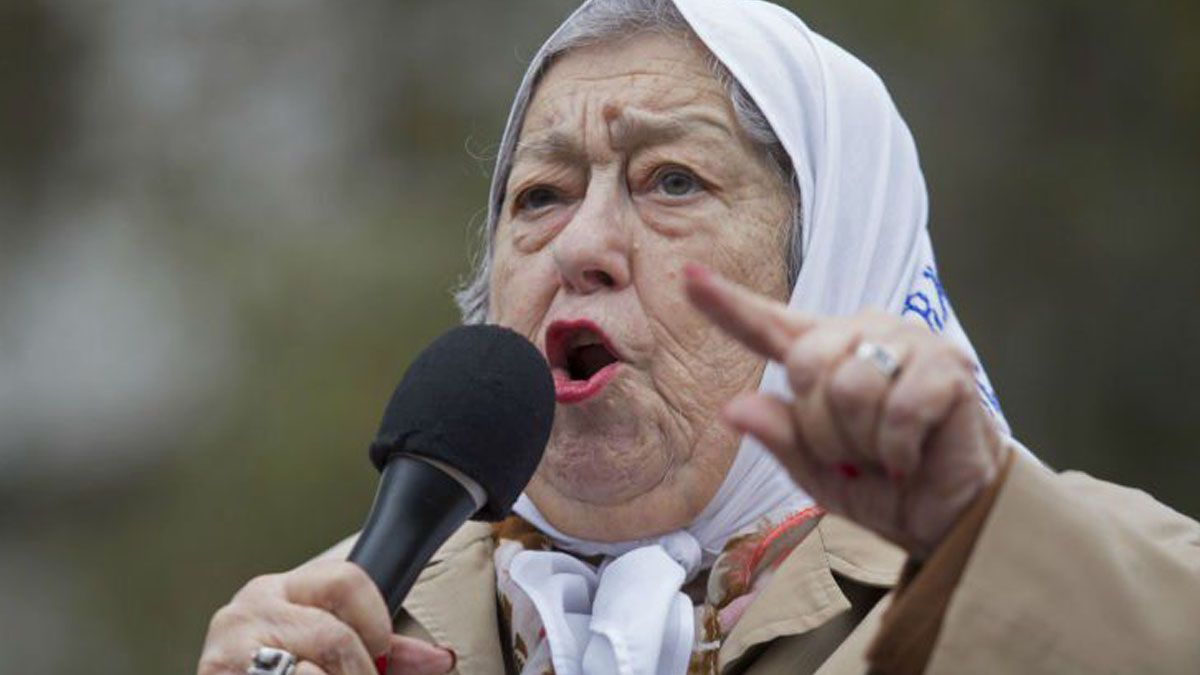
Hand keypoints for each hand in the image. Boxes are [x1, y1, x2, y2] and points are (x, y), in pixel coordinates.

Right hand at [197, 559, 454, 674]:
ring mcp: (227, 651)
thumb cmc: (278, 670)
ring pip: (308, 672)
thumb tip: (440, 659)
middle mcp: (248, 612)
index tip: (378, 653)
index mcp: (279, 590)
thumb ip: (380, 651)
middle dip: (357, 673)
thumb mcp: (324, 651)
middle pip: (332, 635)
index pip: (347, 580)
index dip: (376, 624)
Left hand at [684, 263, 1005, 558]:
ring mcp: (909, 342)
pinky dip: (897, 449)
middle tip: (853, 454)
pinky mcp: (949, 365)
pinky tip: (911, 455)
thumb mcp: (813, 471)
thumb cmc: (879, 486)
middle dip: (822, 429)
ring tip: (884, 452)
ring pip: (850, 388)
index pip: (766, 325)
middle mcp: (864, 333)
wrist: (948, 517)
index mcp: (824, 353)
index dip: (725, 303)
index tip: (687, 276)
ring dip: (862, 442)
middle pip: (806, 365)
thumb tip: (734, 408)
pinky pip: (898, 409)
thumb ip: (778, 436)